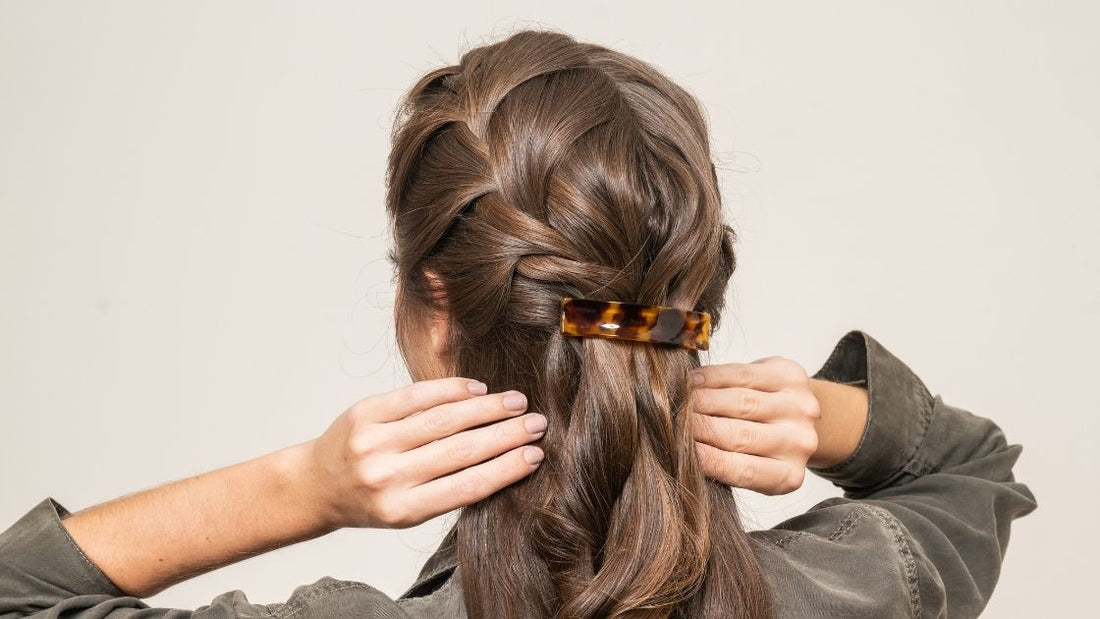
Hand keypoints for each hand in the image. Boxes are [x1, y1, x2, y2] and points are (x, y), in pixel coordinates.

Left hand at [304, 377, 546, 529]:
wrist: (316, 486)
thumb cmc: (371, 501)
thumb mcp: (408, 511)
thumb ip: (448, 488)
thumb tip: (507, 458)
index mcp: (403, 511)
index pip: (468, 486)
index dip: (507, 469)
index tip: (537, 454)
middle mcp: (387, 478)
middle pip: (461, 450)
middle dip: (506, 434)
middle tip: (538, 423)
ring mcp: (373, 443)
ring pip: (443, 420)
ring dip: (486, 408)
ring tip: (516, 402)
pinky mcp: (364, 413)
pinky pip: (415, 396)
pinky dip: (451, 390)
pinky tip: (477, 389)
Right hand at [690, 356, 820, 494]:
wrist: (797, 417)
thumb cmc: (761, 447)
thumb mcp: (747, 465)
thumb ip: (722, 463)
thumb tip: (682, 452)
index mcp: (787, 475)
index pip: (743, 471)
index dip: (709, 460)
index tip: (681, 451)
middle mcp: (799, 442)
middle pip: (740, 434)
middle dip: (698, 427)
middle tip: (669, 422)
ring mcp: (800, 407)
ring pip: (740, 401)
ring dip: (702, 400)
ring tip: (677, 399)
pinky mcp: (792, 376)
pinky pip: (745, 374)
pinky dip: (714, 377)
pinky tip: (693, 380)